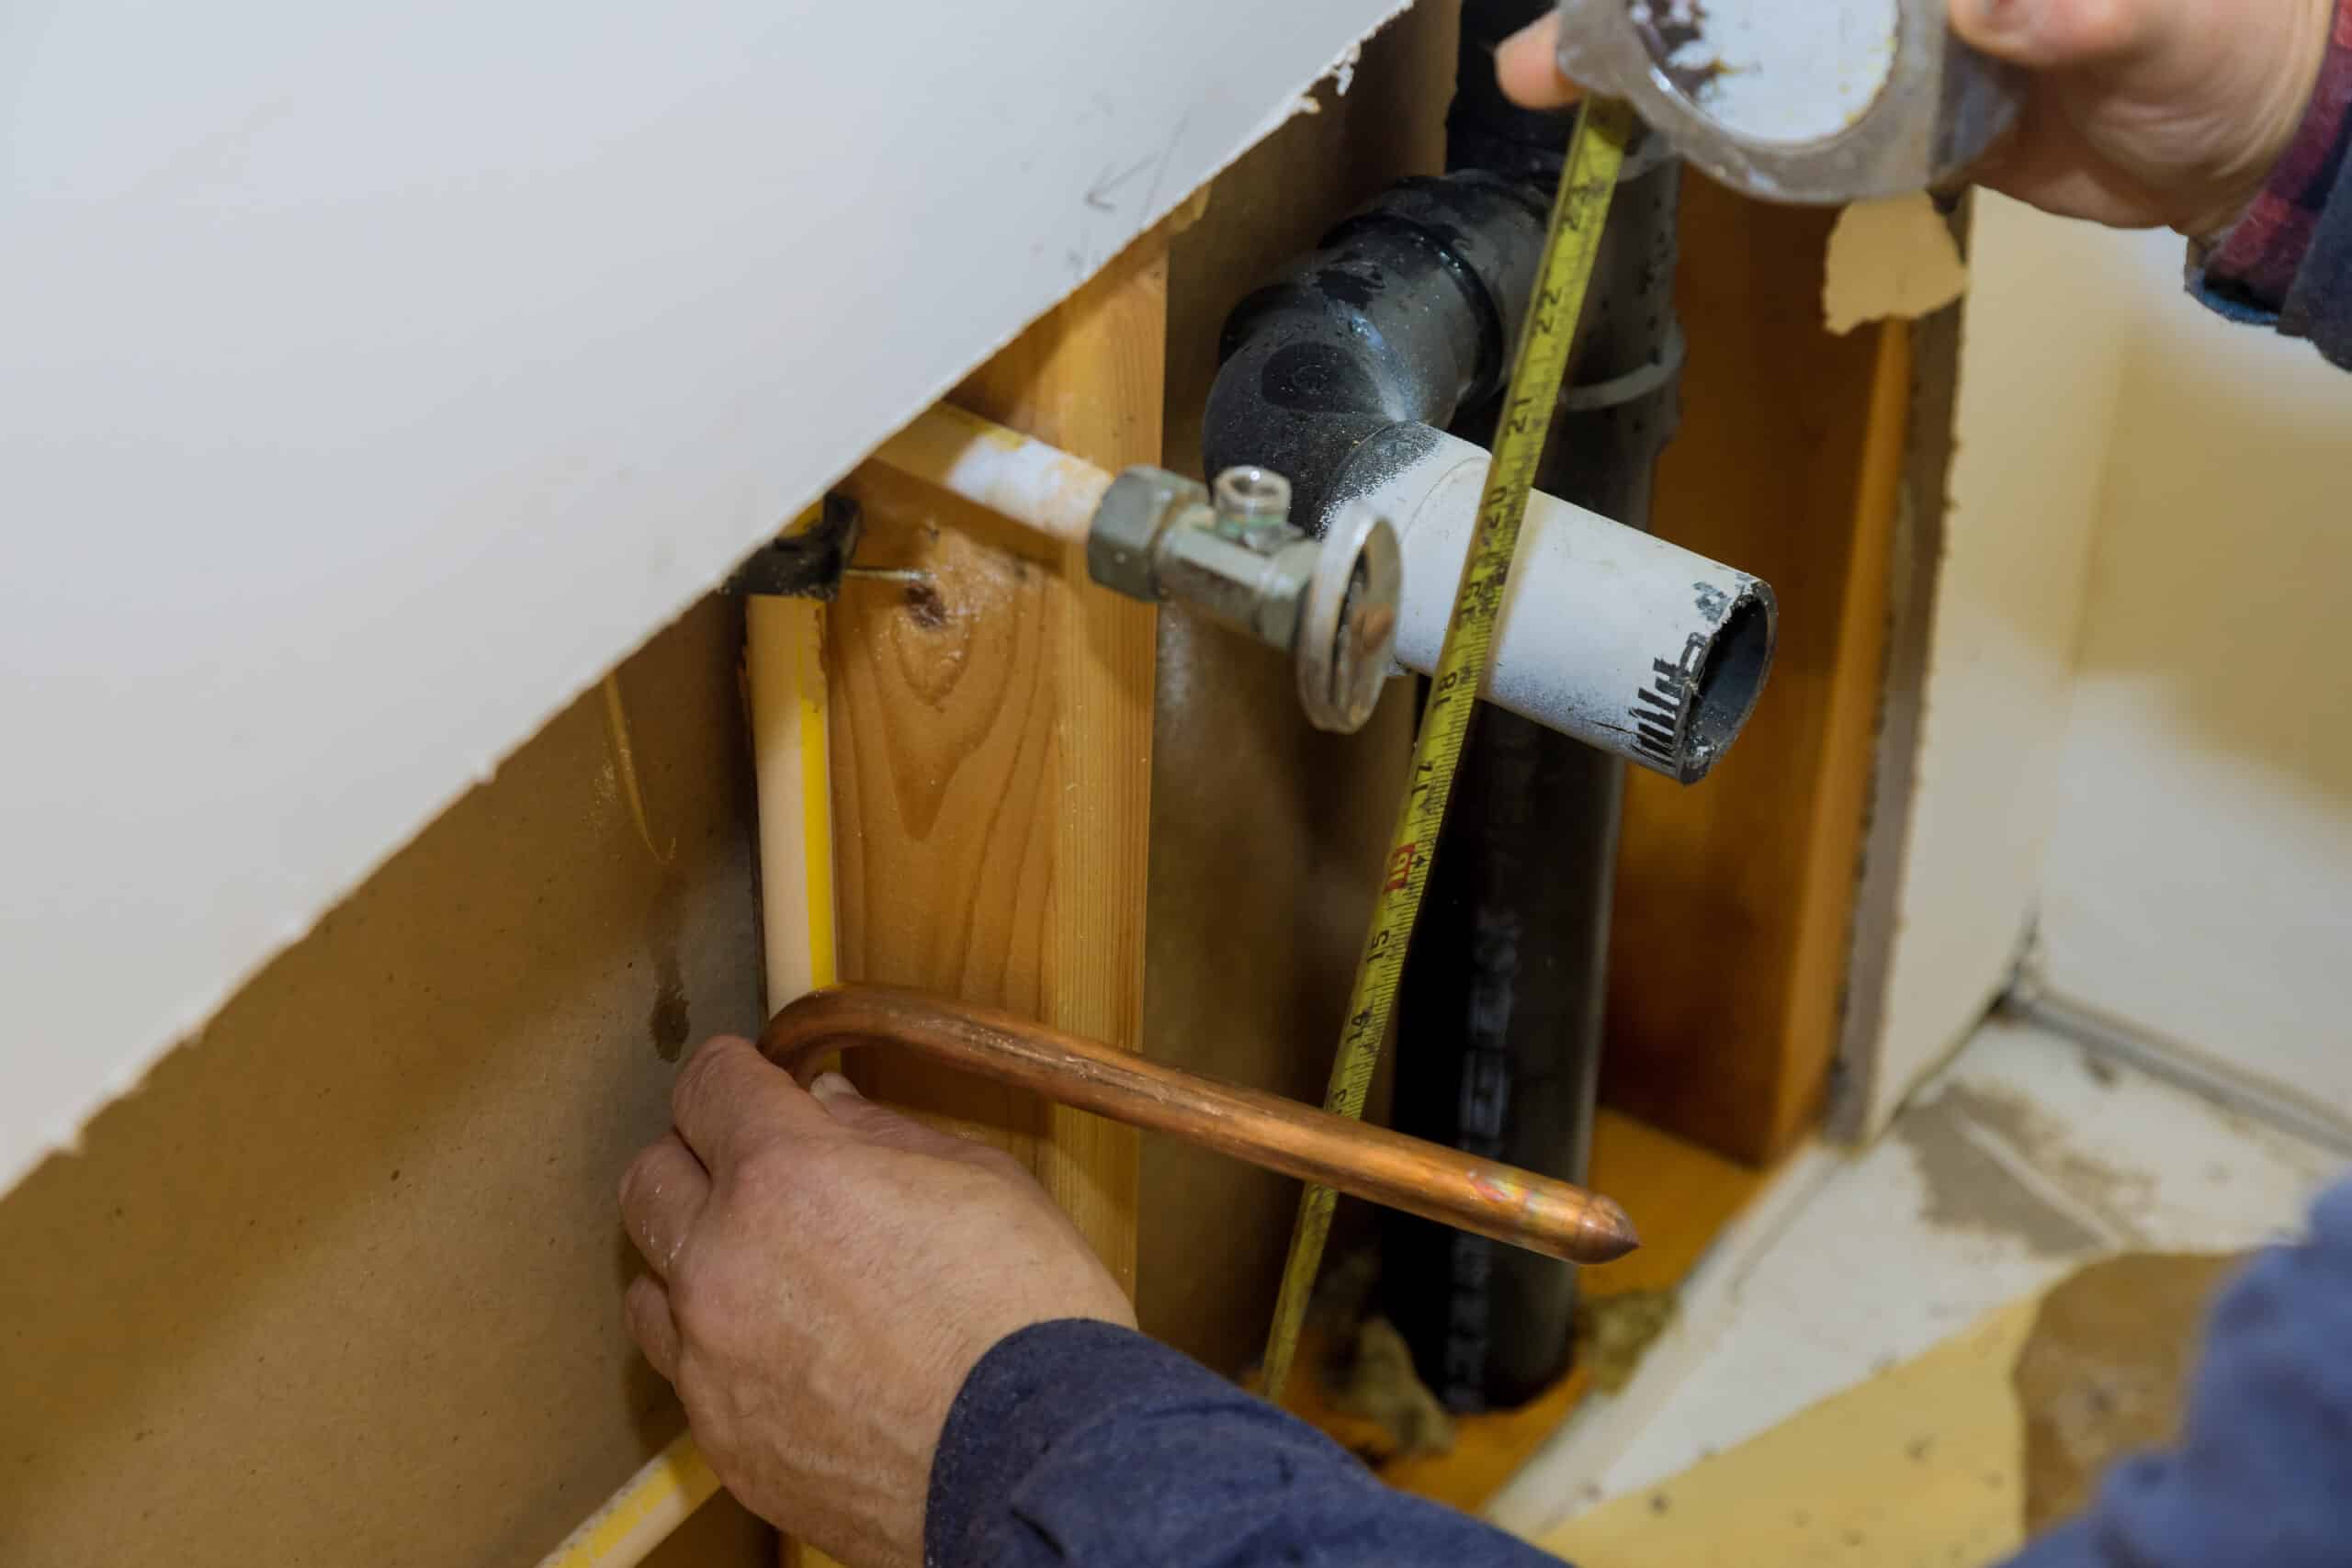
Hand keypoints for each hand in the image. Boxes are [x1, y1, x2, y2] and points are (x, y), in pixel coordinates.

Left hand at [618, 1038, 1133, 1567]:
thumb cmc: (1029, 1314)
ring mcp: (711, 1363)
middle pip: (650, 1179)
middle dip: (698, 1158)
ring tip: (769, 1271)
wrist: (1039, 1465)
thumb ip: (884, 1135)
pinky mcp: (724, 1444)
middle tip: (759, 1168)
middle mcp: (722, 1263)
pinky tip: (795, 1355)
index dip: (737, 1075)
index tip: (758, 1083)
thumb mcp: (981, 1181)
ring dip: (696, 1261)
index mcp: (784, 1175)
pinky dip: (724, 1351)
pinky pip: (690, 1377)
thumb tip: (829, 1107)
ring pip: (651, 1285)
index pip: (708, 1087)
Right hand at [1496, 0, 2334, 235]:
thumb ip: (2088, 10)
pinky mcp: (1877, 95)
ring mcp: (1881, 20)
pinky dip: (1705, 112)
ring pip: (1748, 25)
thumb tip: (2000, 8)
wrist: (2227, 142)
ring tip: (1551, 73)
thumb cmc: (2220, 37)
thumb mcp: (2165, 14)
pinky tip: (1627, 120)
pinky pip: (1778, 100)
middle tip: (1554, 37)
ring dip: (1650, 49)